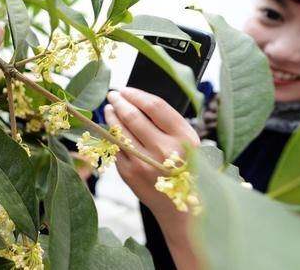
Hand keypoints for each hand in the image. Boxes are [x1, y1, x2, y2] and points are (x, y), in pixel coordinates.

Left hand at [104, 87, 199, 212]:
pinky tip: (111, 129)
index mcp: (183, 137)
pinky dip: (111, 135)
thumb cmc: (187, 170)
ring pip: (120, 131)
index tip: (126, 89)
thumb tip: (137, 101)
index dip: (136, 94)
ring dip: (111, 116)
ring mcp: (144, 162)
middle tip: (113, 95)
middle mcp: (164, 149)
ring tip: (109, 109)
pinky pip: (116, 148)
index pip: (154, 106)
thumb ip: (168, 124)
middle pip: (133, 116)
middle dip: (119, 102)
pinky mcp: (130, 174)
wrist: (184, 210)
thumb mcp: (190, 144)